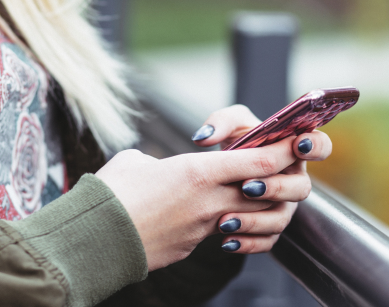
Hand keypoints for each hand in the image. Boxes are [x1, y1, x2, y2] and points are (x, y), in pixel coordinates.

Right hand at [96, 137, 296, 270]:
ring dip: (254, 205)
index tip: (295, 142)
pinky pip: (220, 234)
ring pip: (247, 215)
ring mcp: (203, 228)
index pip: (259, 161)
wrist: (93, 241)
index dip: (283, 151)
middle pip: (263, 191)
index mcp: (198, 172)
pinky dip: (225, 225)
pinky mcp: (191, 247)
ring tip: (244, 195)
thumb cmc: (110, 193)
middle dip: (277, 180)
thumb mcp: (136, 162)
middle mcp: (209, 202)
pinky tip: (214, 218)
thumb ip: (161, 161)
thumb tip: (161, 168)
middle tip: (278, 168)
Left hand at [191, 105, 331, 253]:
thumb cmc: (235, 143)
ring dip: (255, 220)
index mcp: (293, 151)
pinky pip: (266, 241)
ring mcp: (284, 207)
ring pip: (281, 219)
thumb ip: (220, 122)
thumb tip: (204, 138)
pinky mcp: (270, 229)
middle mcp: (293, 180)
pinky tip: (226, 241)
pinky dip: (247, 243)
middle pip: (301, 188)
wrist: (219, 175)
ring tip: (226, 220)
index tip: (298, 145)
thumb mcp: (229, 125)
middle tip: (247, 186)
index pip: (320, 146)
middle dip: (276, 188)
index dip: (315, 146)